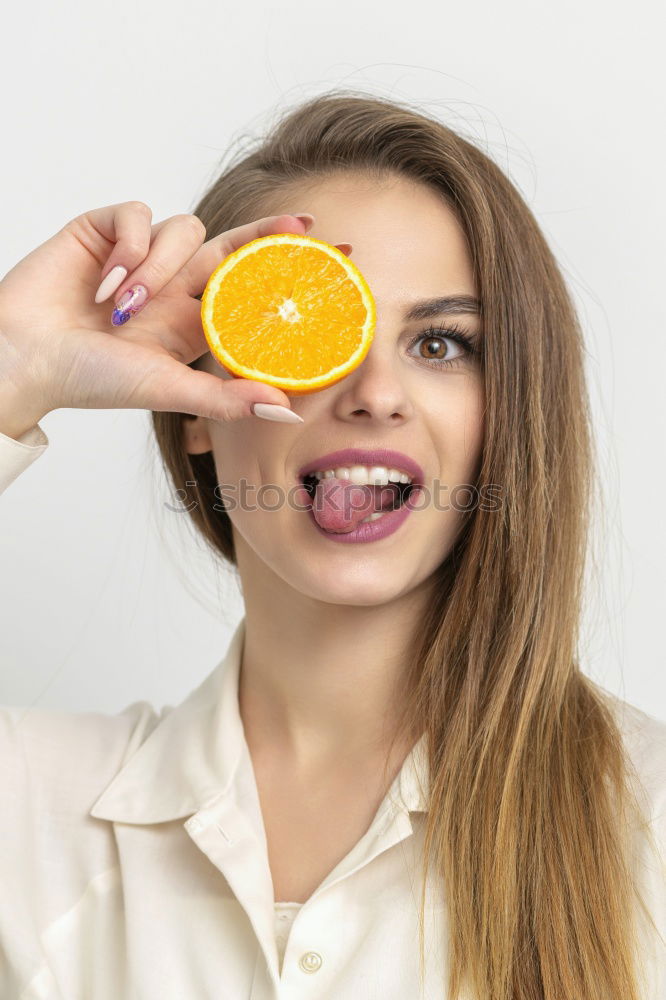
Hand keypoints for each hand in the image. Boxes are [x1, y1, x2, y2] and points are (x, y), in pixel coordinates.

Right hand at [0, 202, 323, 425]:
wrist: (24, 361)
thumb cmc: (91, 381)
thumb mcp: (169, 389)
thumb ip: (228, 398)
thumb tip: (288, 412)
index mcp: (192, 320)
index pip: (251, 287)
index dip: (288, 272)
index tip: (335, 258)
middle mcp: (173, 285)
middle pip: (234, 245)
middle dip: (269, 232)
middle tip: (305, 224)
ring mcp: (141, 256)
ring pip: (184, 229)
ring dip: (159, 265)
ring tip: (123, 307)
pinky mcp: (105, 231)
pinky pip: (137, 215)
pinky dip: (128, 247)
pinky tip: (104, 284)